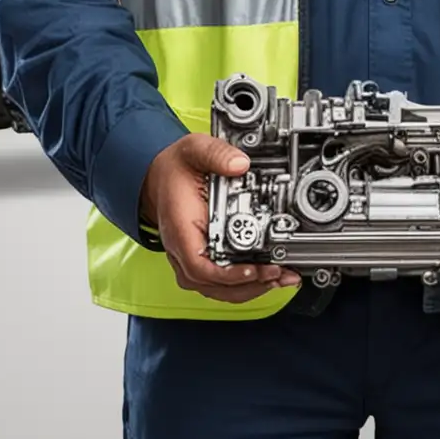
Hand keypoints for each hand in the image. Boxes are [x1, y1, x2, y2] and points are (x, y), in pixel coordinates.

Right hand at [139, 133, 301, 302]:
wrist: (159, 175)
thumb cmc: (174, 168)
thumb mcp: (194, 150)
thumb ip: (217, 154)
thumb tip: (240, 164)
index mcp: (180, 227)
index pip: (198, 264)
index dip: (226, 274)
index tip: (251, 270)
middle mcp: (183, 248)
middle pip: (211, 284)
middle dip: (248, 284)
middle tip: (277, 273)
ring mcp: (191, 257)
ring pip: (217, 288)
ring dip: (250, 288)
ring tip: (279, 278)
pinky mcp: (202, 258)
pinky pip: (220, 282)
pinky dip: (244, 284)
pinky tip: (267, 277)